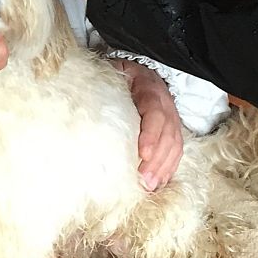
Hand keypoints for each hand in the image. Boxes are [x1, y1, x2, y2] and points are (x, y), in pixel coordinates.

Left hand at [111, 59, 183, 189]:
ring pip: (175, 145)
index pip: (155, 113)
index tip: (143, 153)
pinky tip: (160, 182)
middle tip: (145, 180)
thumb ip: (103, 82)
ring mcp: (172, 118)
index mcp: (150, 91)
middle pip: (168, 135)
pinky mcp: (173, 130)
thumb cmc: (124, 75)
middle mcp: (166, 105)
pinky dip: (169, 168)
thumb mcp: (115, 71)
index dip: (151, 134)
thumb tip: (81, 96)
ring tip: (151, 186)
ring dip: (164, 167)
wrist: (143, 72)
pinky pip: (177, 151)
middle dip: (157, 160)